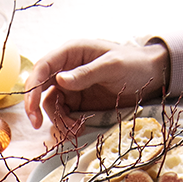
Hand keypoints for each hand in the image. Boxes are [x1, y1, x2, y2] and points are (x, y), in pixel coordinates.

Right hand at [24, 39, 169, 137]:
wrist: (151, 77)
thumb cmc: (134, 64)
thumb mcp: (112, 66)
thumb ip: (86, 73)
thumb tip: (59, 80)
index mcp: (72, 53)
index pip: (43, 68)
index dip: (32, 88)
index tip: (31, 108)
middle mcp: (67, 69)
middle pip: (40, 90)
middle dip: (37, 108)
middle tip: (38, 125)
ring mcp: (71, 88)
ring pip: (51, 106)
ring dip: (58, 120)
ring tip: (76, 127)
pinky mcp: (77, 103)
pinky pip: (63, 116)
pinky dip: (67, 125)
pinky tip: (80, 128)